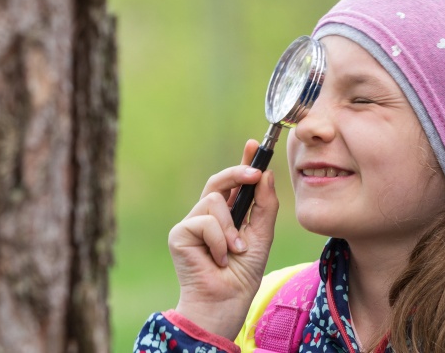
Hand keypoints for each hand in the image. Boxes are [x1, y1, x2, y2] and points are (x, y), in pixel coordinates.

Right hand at [169, 139, 278, 339]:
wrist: (227, 300)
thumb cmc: (243, 272)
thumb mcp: (262, 234)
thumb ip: (265, 205)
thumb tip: (265, 175)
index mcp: (229, 214)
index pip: (235, 183)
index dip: (243, 163)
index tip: (253, 145)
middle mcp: (208, 215)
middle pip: (220, 181)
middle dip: (238, 172)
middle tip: (255, 173)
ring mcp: (192, 222)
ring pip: (215, 201)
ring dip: (231, 227)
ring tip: (235, 250)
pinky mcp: (179, 233)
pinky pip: (205, 222)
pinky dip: (219, 241)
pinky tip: (218, 259)